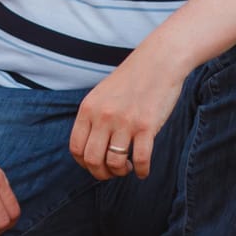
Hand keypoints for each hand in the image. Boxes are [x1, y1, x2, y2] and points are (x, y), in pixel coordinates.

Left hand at [70, 48, 187, 180]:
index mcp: (88, 108)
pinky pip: (142, 159)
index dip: (84, 163)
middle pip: (93, 160)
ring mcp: (125, 121)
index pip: (76, 148)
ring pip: (115, 163)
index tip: (96, 165)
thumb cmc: (131, 79)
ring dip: (121, 172)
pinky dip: (142, 171)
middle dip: (102, 173)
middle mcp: (103, 116)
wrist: (158, 61)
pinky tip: (143, 170)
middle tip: (113, 172)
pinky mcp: (146, 125)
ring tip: (128, 166)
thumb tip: (91, 148)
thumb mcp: (102, 95)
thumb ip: (94, 118)